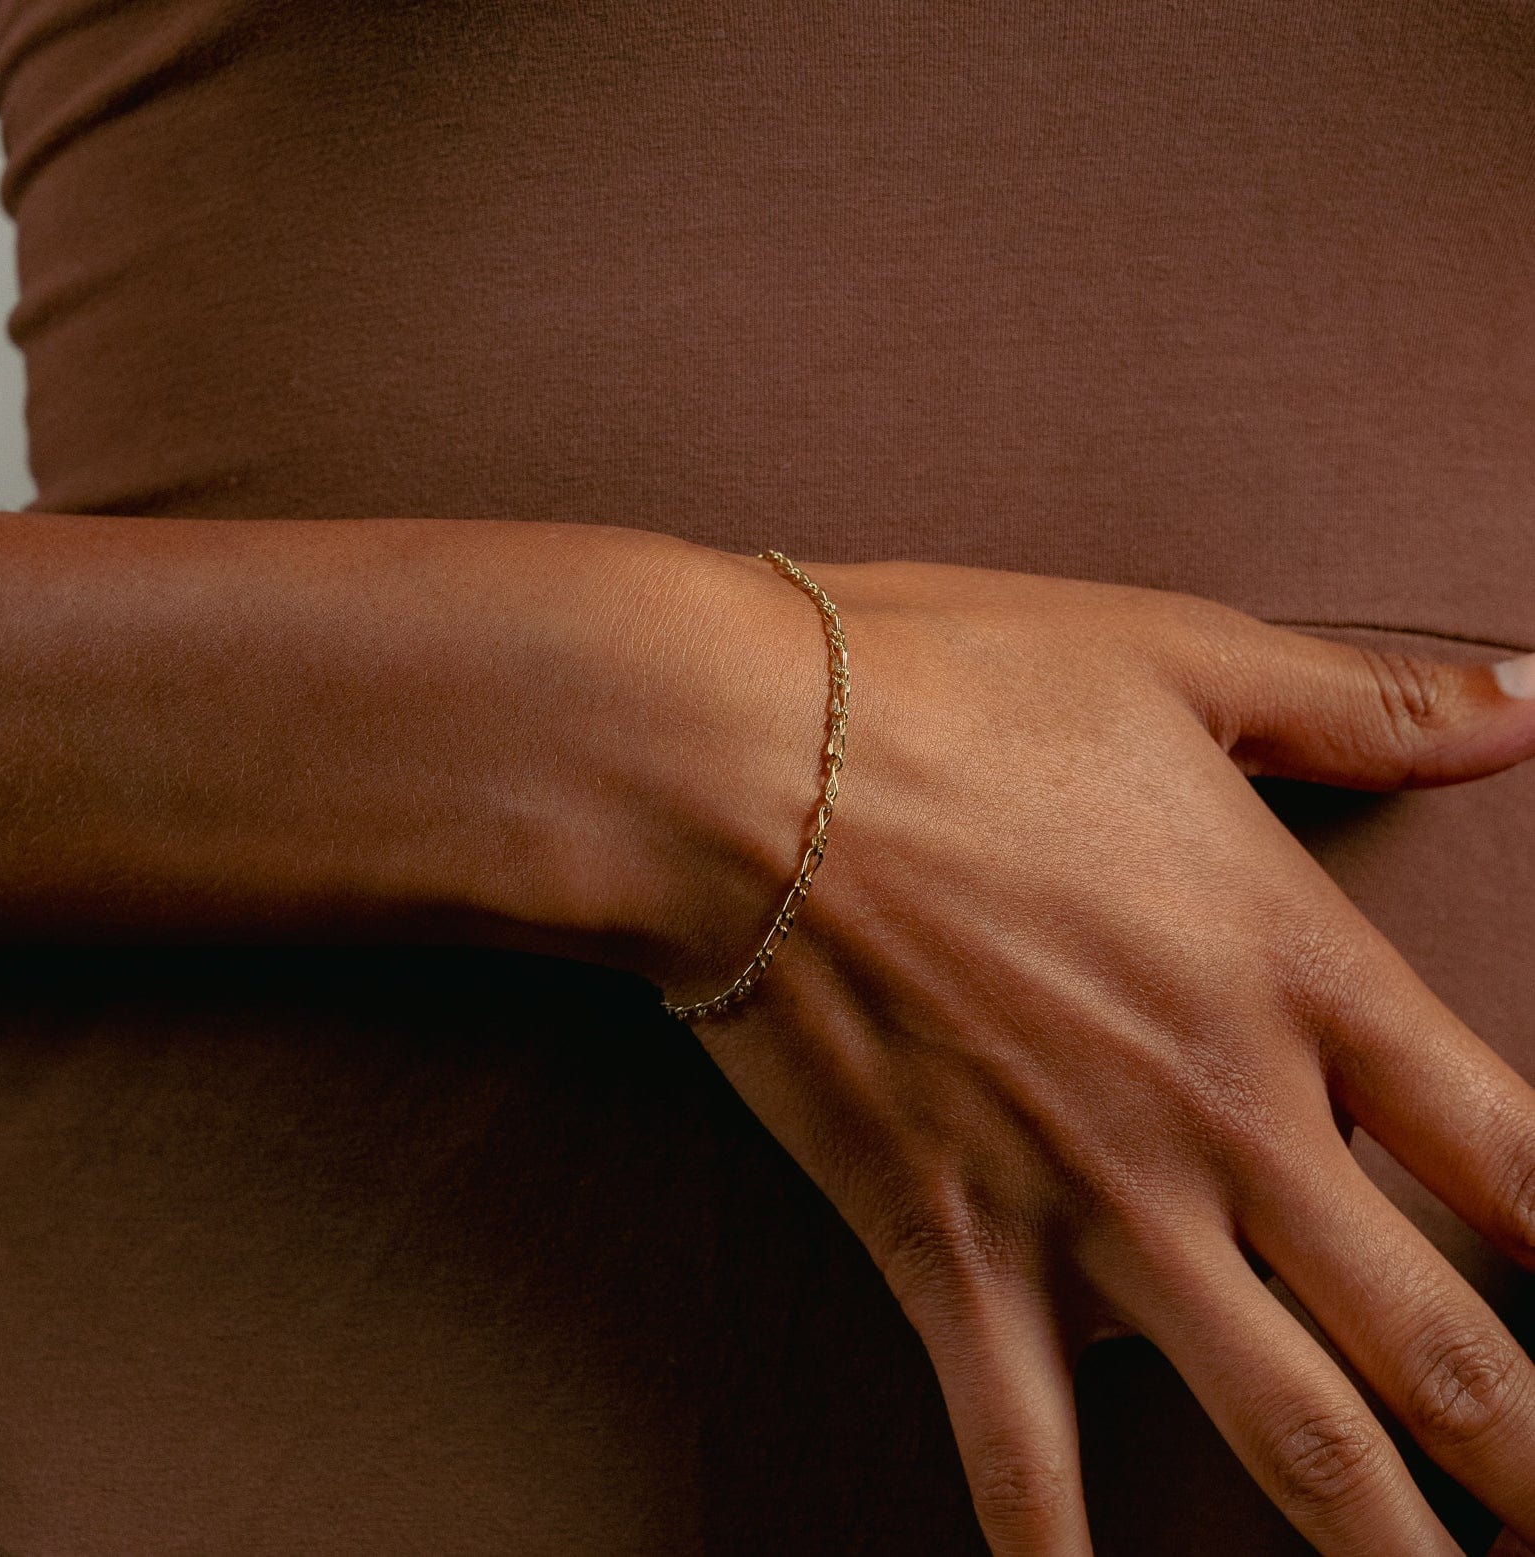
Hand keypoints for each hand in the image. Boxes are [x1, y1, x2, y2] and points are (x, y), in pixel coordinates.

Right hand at [643, 556, 1534, 1554]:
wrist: (733, 762)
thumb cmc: (946, 689)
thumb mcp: (1174, 656)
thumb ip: (1362, 704)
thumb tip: (1530, 694)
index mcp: (1297, 970)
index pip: (1527, 1166)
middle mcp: (1224, 1115)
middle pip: (1446, 1350)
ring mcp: (1088, 1200)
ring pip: (1286, 1437)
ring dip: (1385, 1556)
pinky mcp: (948, 1245)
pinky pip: (1022, 1449)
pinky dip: (1059, 1556)